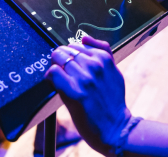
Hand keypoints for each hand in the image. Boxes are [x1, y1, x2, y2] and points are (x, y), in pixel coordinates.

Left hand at [45, 36, 131, 155]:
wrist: (116, 128)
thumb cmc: (113, 102)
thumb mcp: (115, 71)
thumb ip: (103, 52)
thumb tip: (85, 38)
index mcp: (104, 58)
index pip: (76, 45)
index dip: (69, 56)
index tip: (70, 68)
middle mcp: (95, 65)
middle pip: (65, 51)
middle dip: (60, 60)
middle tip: (63, 75)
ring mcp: (85, 78)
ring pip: (58, 60)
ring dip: (56, 70)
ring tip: (61, 82)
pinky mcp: (75, 93)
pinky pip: (53, 74)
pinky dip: (50, 78)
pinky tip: (55, 86)